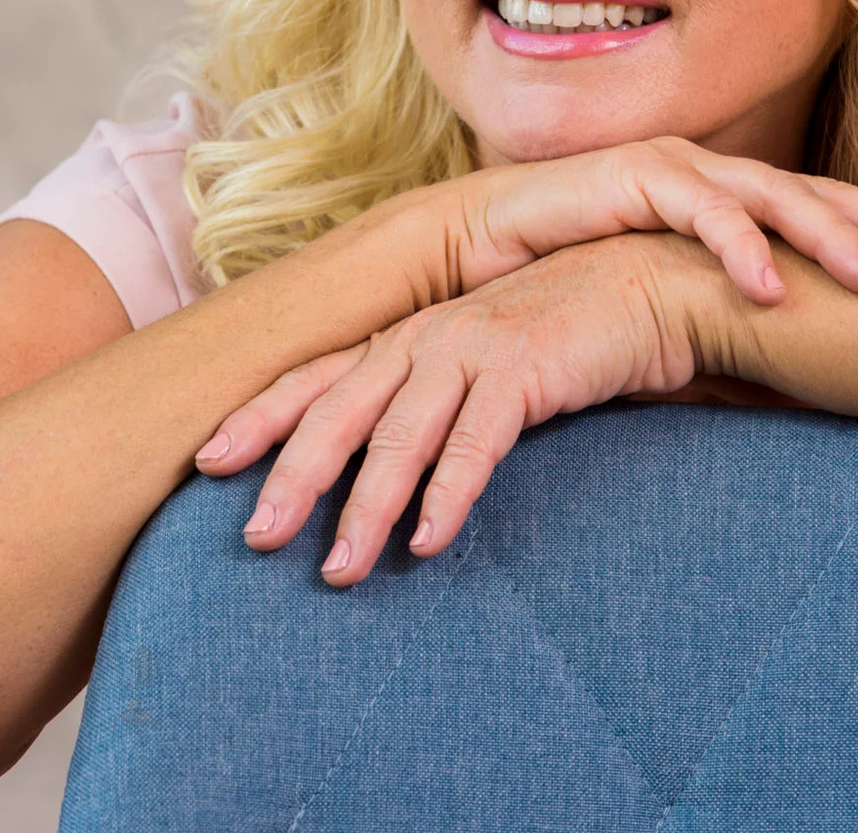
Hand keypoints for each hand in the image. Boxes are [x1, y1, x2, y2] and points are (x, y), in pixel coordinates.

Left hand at [196, 233, 745, 585]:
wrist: (650, 285)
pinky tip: (427, 542)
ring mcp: (473, 347)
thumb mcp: (483, 365)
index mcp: (409, 337)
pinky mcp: (525, 366)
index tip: (207, 461)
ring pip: (399, 435)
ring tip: (340, 571)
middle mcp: (427, 337)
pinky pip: (477, 442)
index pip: (317, 379)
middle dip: (291, 475)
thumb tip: (387, 477)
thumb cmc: (566, 333)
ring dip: (365, 508)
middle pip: (339, 410)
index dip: (261, 418)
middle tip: (254, 537)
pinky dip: (449, 493)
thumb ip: (435, 407)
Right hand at [407, 135, 857, 305]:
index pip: (829, 214)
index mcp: (731, 202)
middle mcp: (715, 176)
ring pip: (776, 198)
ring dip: (832, 237)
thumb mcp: (669, 304)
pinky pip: (701, 212)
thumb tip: (793, 376)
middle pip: (825, 195)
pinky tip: (774, 285)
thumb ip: (727, 322)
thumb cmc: (573, 280)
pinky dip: (741, 247)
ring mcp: (679, 170)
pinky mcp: (635, 177)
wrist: (478, 251)